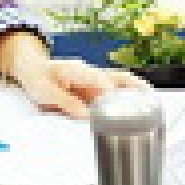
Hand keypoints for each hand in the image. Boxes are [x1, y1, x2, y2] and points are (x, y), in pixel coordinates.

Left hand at [16, 57, 147, 118]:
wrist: (32, 69)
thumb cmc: (38, 78)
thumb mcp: (45, 92)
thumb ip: (65, 102)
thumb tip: (86, 115)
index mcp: (77, 70)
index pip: (101, 81)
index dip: (113, 94)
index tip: (122, 108)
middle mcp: (90, 73)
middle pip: (118, 78)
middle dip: (135, 88)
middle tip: (150, 100)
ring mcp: (94, 80)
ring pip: (121, 82)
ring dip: (136, 90)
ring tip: (152, 103)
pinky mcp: (94, 88)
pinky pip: (115, 90)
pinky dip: (129, 94)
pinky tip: (139, 105)